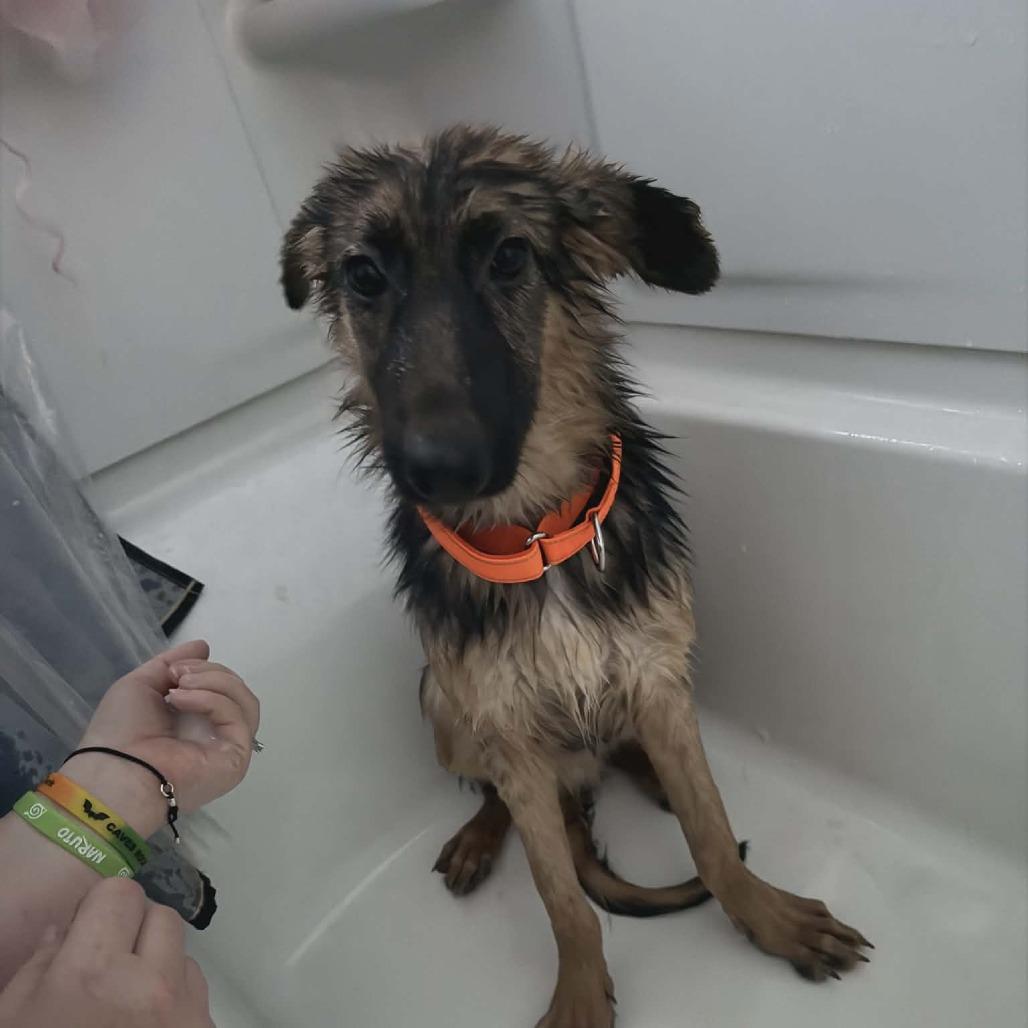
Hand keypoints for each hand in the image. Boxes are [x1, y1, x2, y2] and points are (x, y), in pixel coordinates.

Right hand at [0, 878, 213, 1027]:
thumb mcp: (14, 1016)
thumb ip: (38, 966)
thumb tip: (65, 928)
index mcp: (93, 973)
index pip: (121, 892)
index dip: (101, 908)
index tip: (87, 931)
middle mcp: (149, 984)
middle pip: (160, 915)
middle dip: (134, 930)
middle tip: (108, 963)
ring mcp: (184, 1010)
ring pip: (182, 952)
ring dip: (158, 963)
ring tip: (127, 997)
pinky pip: (197, 990)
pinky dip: (175, 996)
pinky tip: (147, 1021)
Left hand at [67, 640, 259, 834]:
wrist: (115, 769)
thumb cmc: (120, 732)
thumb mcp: (142, 684)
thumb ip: (172, 663)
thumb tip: (204, 645)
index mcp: (194, 721)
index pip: (220, 687)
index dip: (204, 669)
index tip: (175, 670)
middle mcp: (215, 734)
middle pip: (235, 689)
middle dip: (210, 672)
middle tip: (178, 676)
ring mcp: (228, 747)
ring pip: (244, 700)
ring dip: (216, 681)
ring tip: (182, 686)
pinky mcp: (237, 756)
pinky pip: (238, 717)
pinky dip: (213, 699)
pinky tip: (183, 699)